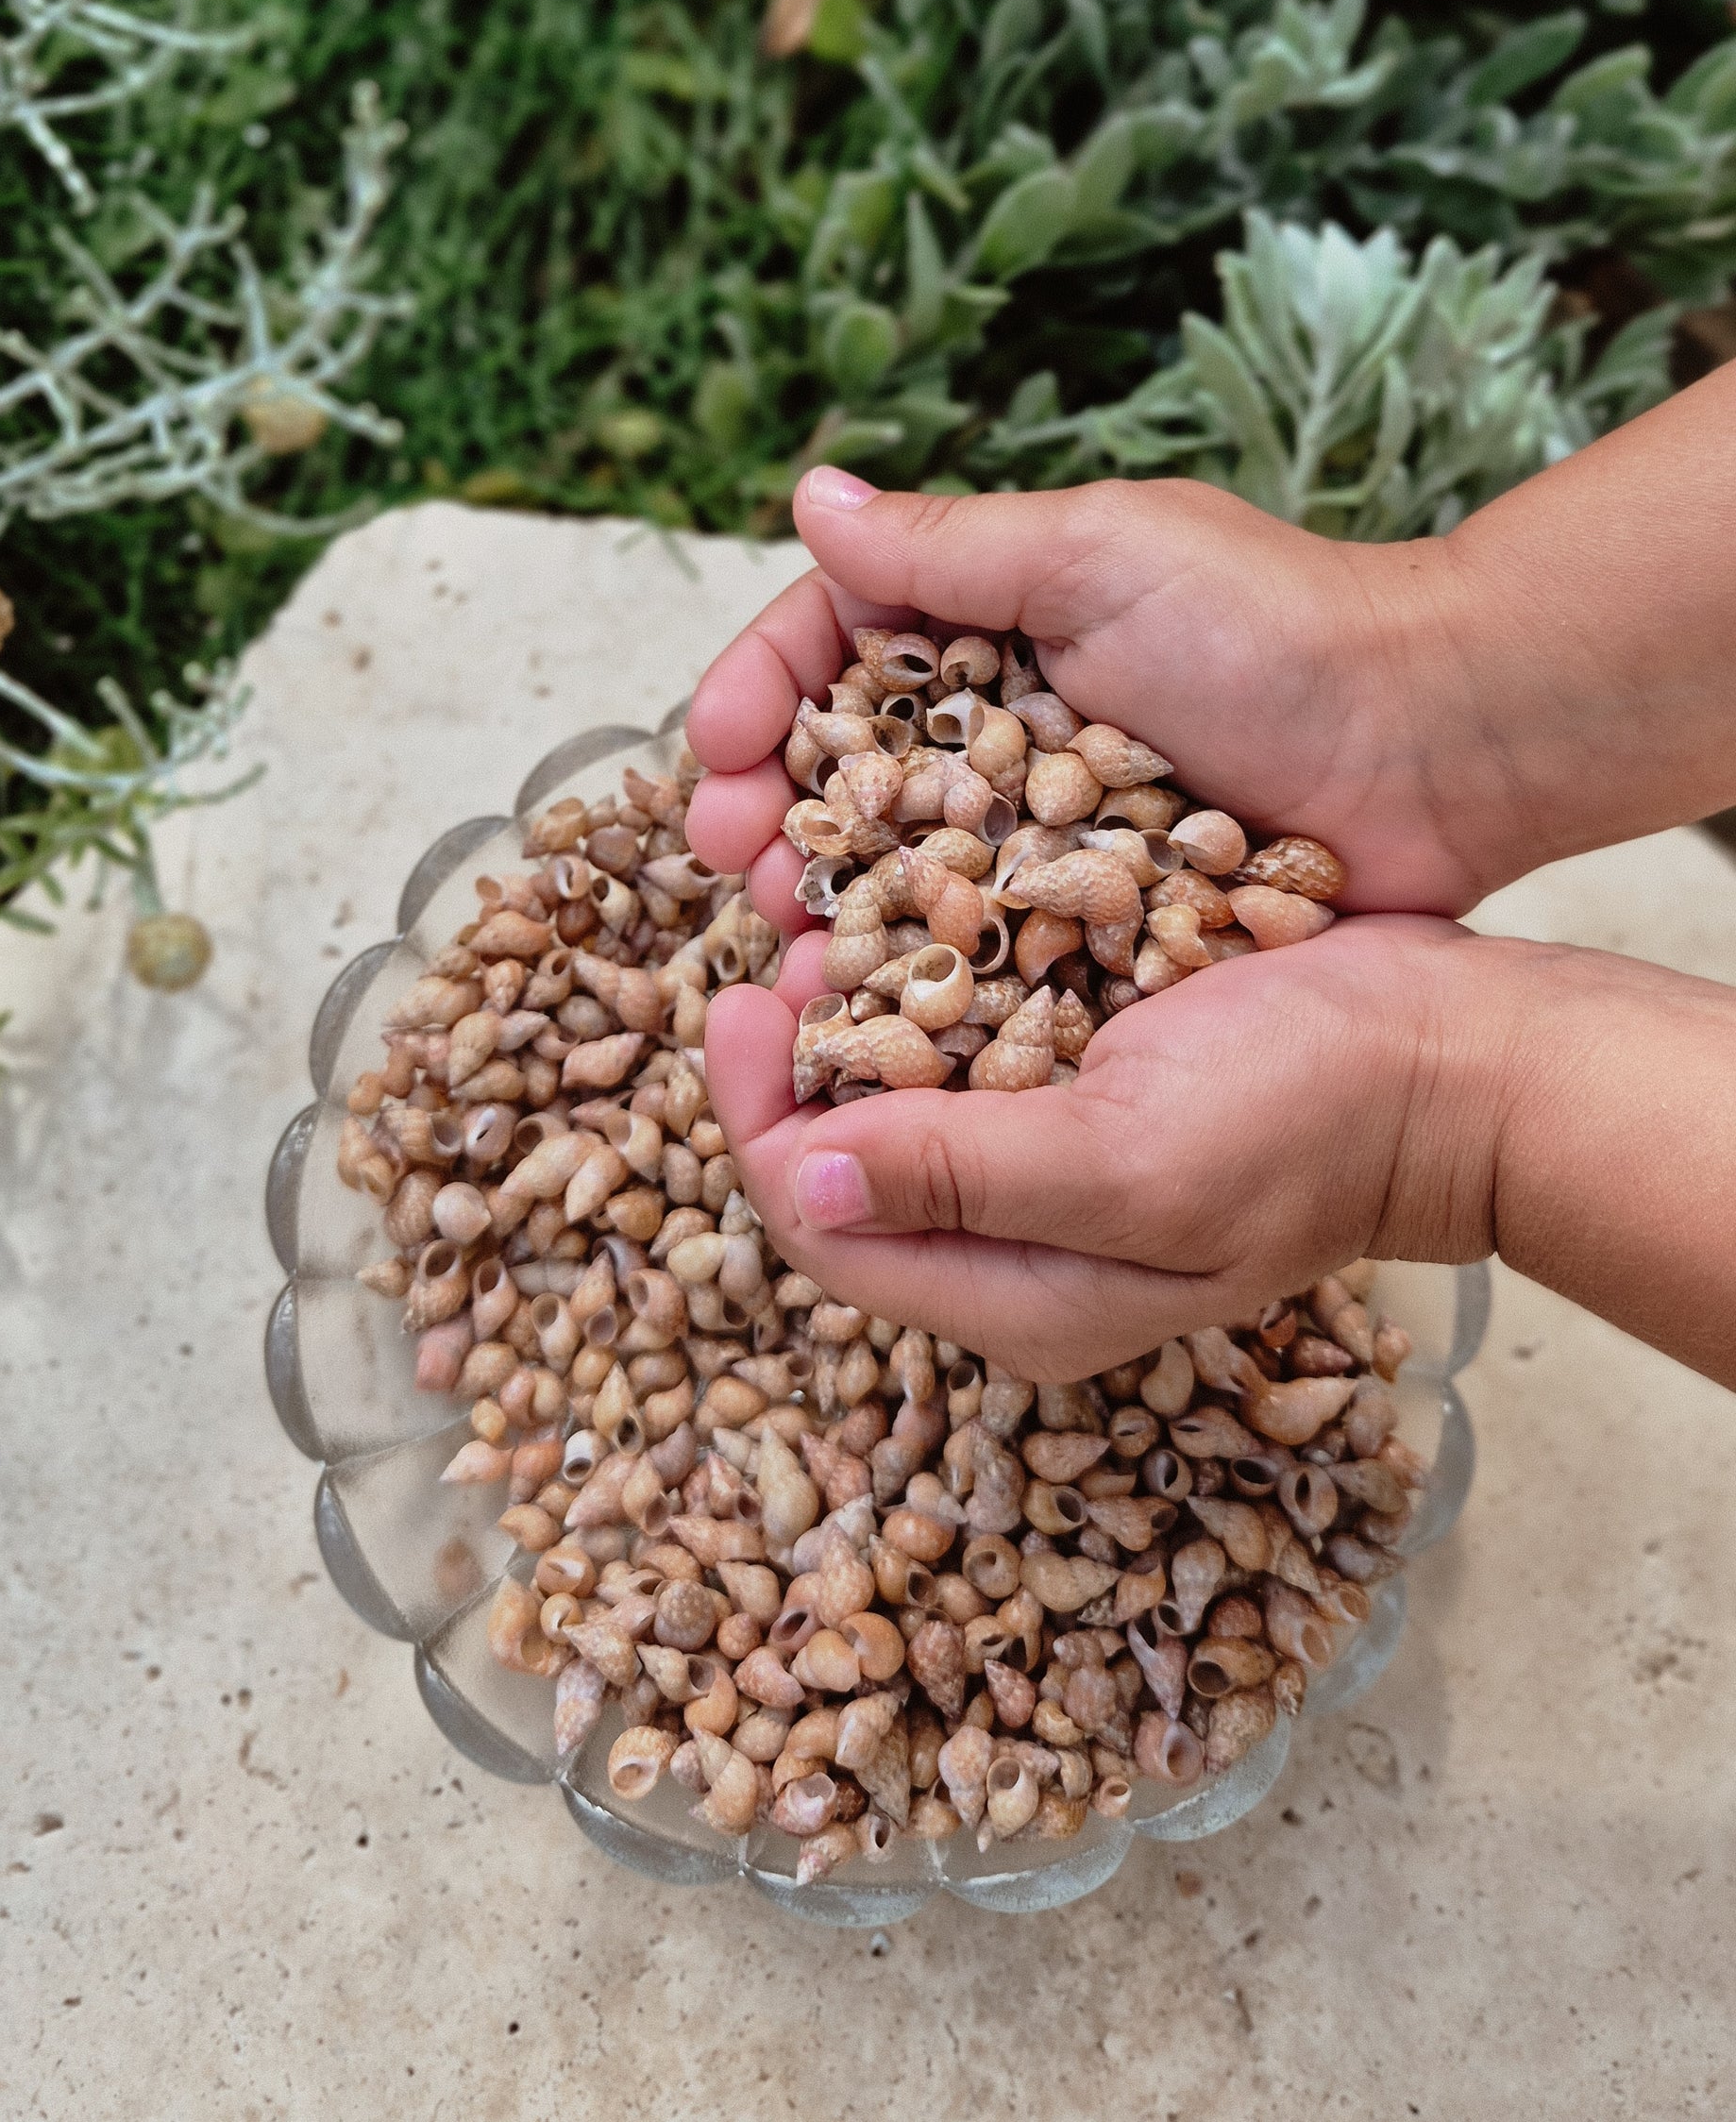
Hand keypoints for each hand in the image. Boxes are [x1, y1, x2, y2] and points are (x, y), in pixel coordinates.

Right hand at [686, 465, 1499, 928]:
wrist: (1436, 746)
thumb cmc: (1279, 629)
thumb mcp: (1103, 555)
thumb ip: (949, 546)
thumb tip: (808, 495)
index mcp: (990, 624)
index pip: (835, 650)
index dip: (762, 695)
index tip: (716, 746)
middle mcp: (1002, 728)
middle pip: (845, 772)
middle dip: (775, 812)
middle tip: (738, 858)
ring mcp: (1044, 833)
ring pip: (901, 872)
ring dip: (829, 902)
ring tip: (789, 936)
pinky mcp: (1091, 922)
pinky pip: (987, 949)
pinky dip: (923, 973)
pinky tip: (871, 1003)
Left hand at [704, 914, 1507, 1378]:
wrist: (1457, 1053)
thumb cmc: (1316, 1118)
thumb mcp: (1130, 1159)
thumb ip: (963, 1179)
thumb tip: (803, 1182)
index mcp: (1019, 1296)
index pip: (826, 1227)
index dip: (759, 1118)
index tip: (741, 998)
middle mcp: (1022, 1242)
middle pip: (849, 1163)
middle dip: (797, 1057)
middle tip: (786, 941)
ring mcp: (1059, 1160)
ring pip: (902, 1094)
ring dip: (855, 1004)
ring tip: (836, 910)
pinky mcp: (1093, 1082)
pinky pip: (974, 1042)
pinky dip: (931, 975)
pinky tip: (921, 902)